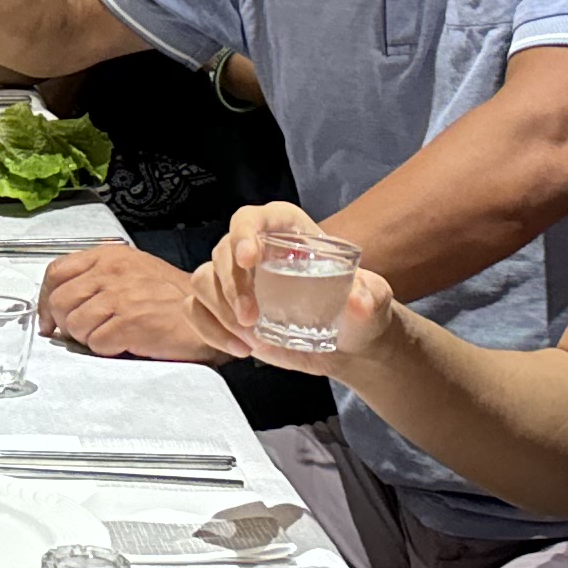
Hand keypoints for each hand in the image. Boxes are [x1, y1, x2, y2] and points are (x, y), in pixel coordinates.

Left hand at [41, 243, 232, 362]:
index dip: (46, 299)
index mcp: (109, 256)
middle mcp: (111, 271)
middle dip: (66, 323)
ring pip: (74, 325)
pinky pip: (96, 343)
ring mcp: (120, 297)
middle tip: (84, 332)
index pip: (56, 272)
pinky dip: (106, 349)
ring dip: (88, 338)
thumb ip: (97, 278)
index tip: (49, 317)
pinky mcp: (129, 323)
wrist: (209, 314)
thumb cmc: (172, 297)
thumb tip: (58, 303)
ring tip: (112, 335)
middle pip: (59, 301)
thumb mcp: (132, 271)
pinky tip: (125, 342)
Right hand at [188, 200, 399, 362]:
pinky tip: (240, 348)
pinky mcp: (224, 308)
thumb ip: (370, 297)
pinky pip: (195, 309)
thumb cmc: (358, 313)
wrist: (347, 343)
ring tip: (250, 338)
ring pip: (202, 280)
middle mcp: (254, 248)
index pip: (252, 218)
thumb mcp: (372, 302)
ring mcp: (235, 279)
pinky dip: (210, 329)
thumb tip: (358, 299)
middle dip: (231, 287)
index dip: (244, 233)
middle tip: (252, 319)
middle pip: (221, 252)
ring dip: (218, 310)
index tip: (249, 259)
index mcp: (287, 231)